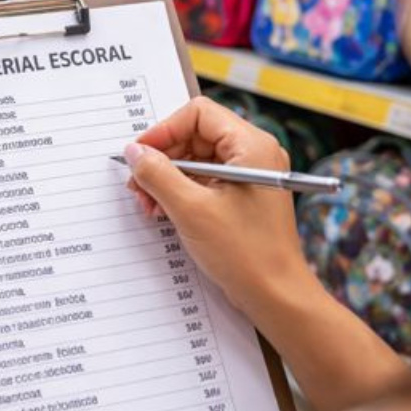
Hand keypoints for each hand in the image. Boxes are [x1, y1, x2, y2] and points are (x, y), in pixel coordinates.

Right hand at [125, 96, 314, 315]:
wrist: (276, 296)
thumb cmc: (246, 254)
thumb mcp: (190, 209)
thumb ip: (157, 174)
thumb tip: (134, 152)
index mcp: (251, 146)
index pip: (198, 114)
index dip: (163, 130)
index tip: (140, 154)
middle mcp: (254, 154)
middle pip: (195, 136)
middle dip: (162, 159)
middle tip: (138, 184)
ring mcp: (249, 176)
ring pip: (196, 160)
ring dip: (167, 178)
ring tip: (149, 204)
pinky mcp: (241, 197)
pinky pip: (204, 181)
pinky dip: (180, 192)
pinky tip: (163, 211)